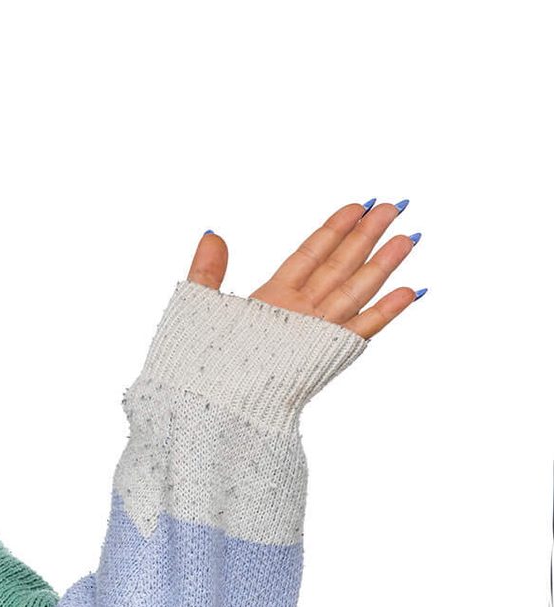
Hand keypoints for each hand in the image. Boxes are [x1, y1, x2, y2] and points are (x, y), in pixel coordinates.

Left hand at [186, 199, 421, 339]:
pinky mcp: (326, 353)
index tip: (360, 205)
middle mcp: (298, 312)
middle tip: (396, 205)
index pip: (311, 254)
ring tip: (408, 237)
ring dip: (383, 264)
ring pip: (357, 290)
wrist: (207, 401)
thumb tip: (212, 235)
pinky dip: (386, 311)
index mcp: (270, 298)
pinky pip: (362, 328)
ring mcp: (315, 332)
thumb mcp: (197, 304)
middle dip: (368, 236)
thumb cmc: (197, 360)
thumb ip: (207, 270)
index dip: (335, 229)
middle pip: (341, 265)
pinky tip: (410, 290)